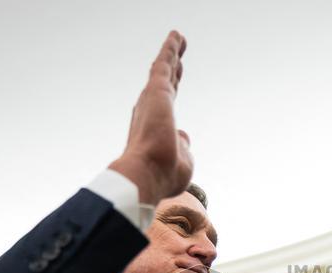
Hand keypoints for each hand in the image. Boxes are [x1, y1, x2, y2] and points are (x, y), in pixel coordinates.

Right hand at [110, 30, 192, 203]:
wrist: (148, 175)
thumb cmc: (163, 176)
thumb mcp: (182, 161)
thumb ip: (183, 147)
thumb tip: (184, 136)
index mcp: (155, 127)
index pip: (168, 102)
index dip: (174, 86)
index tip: (177, 75)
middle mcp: (150, 110)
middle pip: (165, 82)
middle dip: (172, 65)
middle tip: (178, 48)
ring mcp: (152, 100)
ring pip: (164, 70)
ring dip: (171, 52)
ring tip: (178, 37)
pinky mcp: (156, 92)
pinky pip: (164, 64)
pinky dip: (170, 50)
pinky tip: (176, 37)